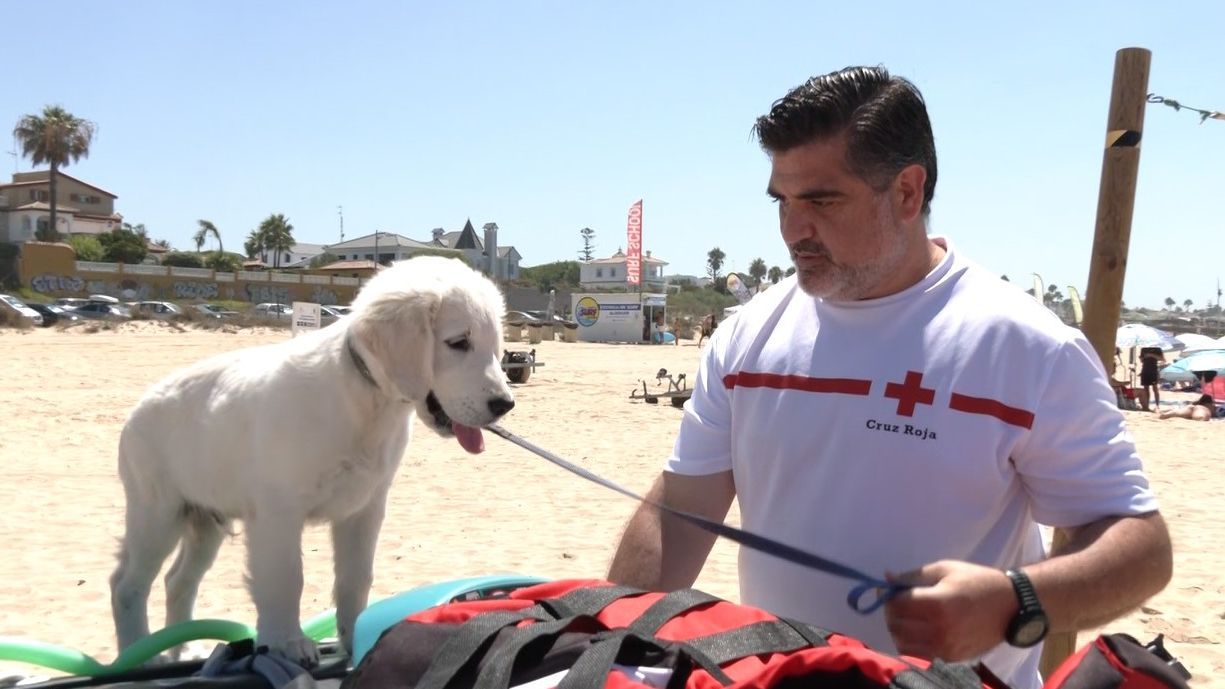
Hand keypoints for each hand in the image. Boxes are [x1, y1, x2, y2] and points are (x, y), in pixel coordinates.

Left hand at [882, 560, 1016, 660]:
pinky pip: (919, 654)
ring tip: (907, 617)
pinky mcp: (951, 658)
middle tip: (897, 603)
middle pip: (896, 625)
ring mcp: (945, 648)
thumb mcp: (944, 569)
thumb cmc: (977, 582)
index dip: (887, 596)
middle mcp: (939, 629)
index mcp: (937, 604)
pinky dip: (911, 643)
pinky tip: (918, 630)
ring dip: (898, 629)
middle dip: (891, 612)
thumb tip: (886, 578)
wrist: (1011, 605)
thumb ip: (913, 576)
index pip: (896, 605)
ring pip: (903, 643)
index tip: (889, 590)